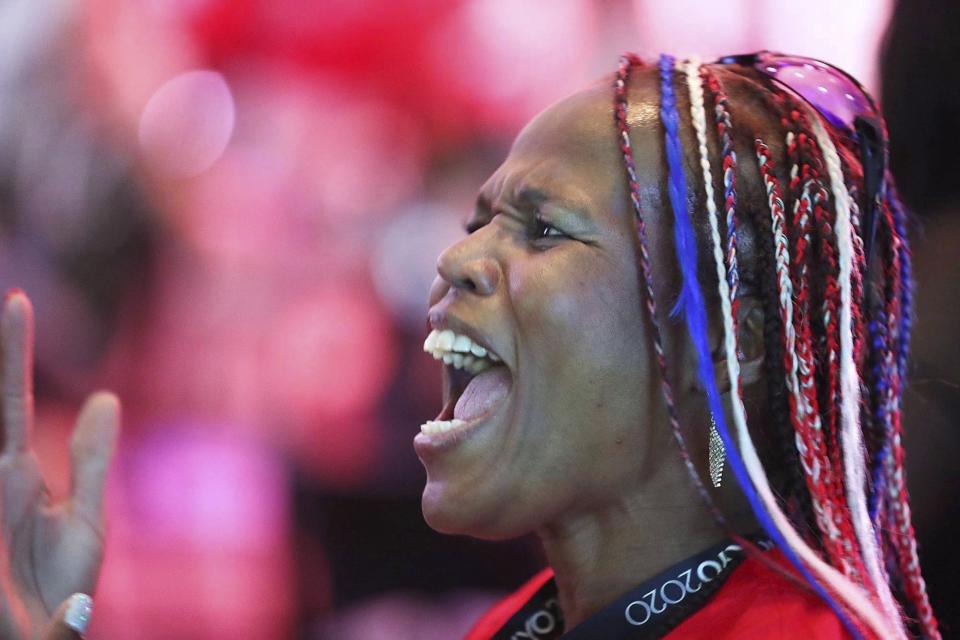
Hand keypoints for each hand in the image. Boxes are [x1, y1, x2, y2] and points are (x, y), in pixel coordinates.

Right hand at [0, 292, 119, 638]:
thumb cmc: (59, 590)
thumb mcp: (83, 519)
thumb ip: (90, 459)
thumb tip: (106, 395)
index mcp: (13, 473)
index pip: (11, 398)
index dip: (11, 350)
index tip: (16, 299)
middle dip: (1, 353)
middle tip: (10, 295)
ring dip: (1, 386)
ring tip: (6, 315)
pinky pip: (0, 461)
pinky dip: (2, 439)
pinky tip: (7, 452)